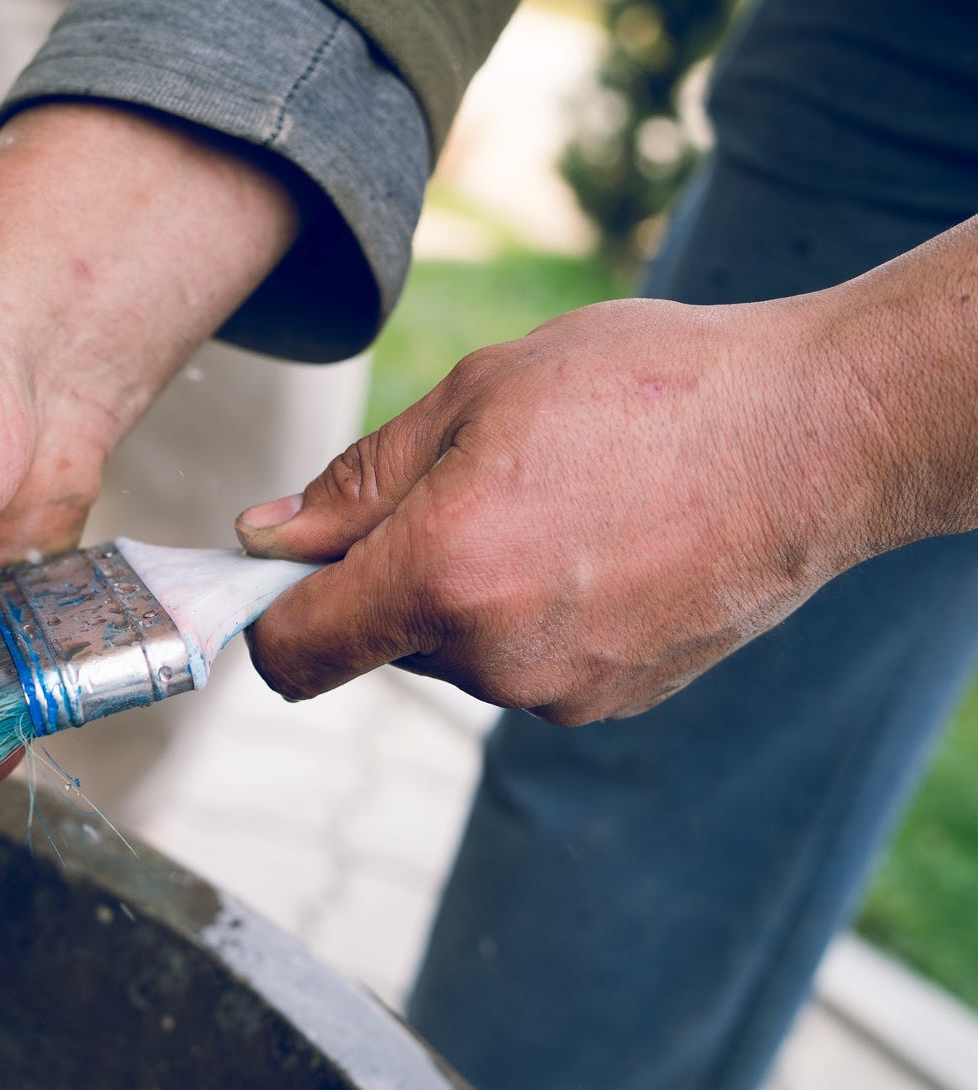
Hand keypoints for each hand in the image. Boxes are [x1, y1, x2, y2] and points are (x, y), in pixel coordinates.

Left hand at [236, 292, 892, 724]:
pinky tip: (597, 542)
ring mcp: (562, 693)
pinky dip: (530, 613)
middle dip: (390, 572)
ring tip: (555, 500)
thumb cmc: (649, 387)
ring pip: (455, 648)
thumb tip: (266, 537)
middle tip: (469, 479)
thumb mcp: (476, 395)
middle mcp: (496, 658)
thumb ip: (358, 481)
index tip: (275, 574)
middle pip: (378, 637)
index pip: (296, 652)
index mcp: (443, 574)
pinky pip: (524, 664)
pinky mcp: (614, 702)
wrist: (822, 433)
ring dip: (465, 588)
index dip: (266, 617)